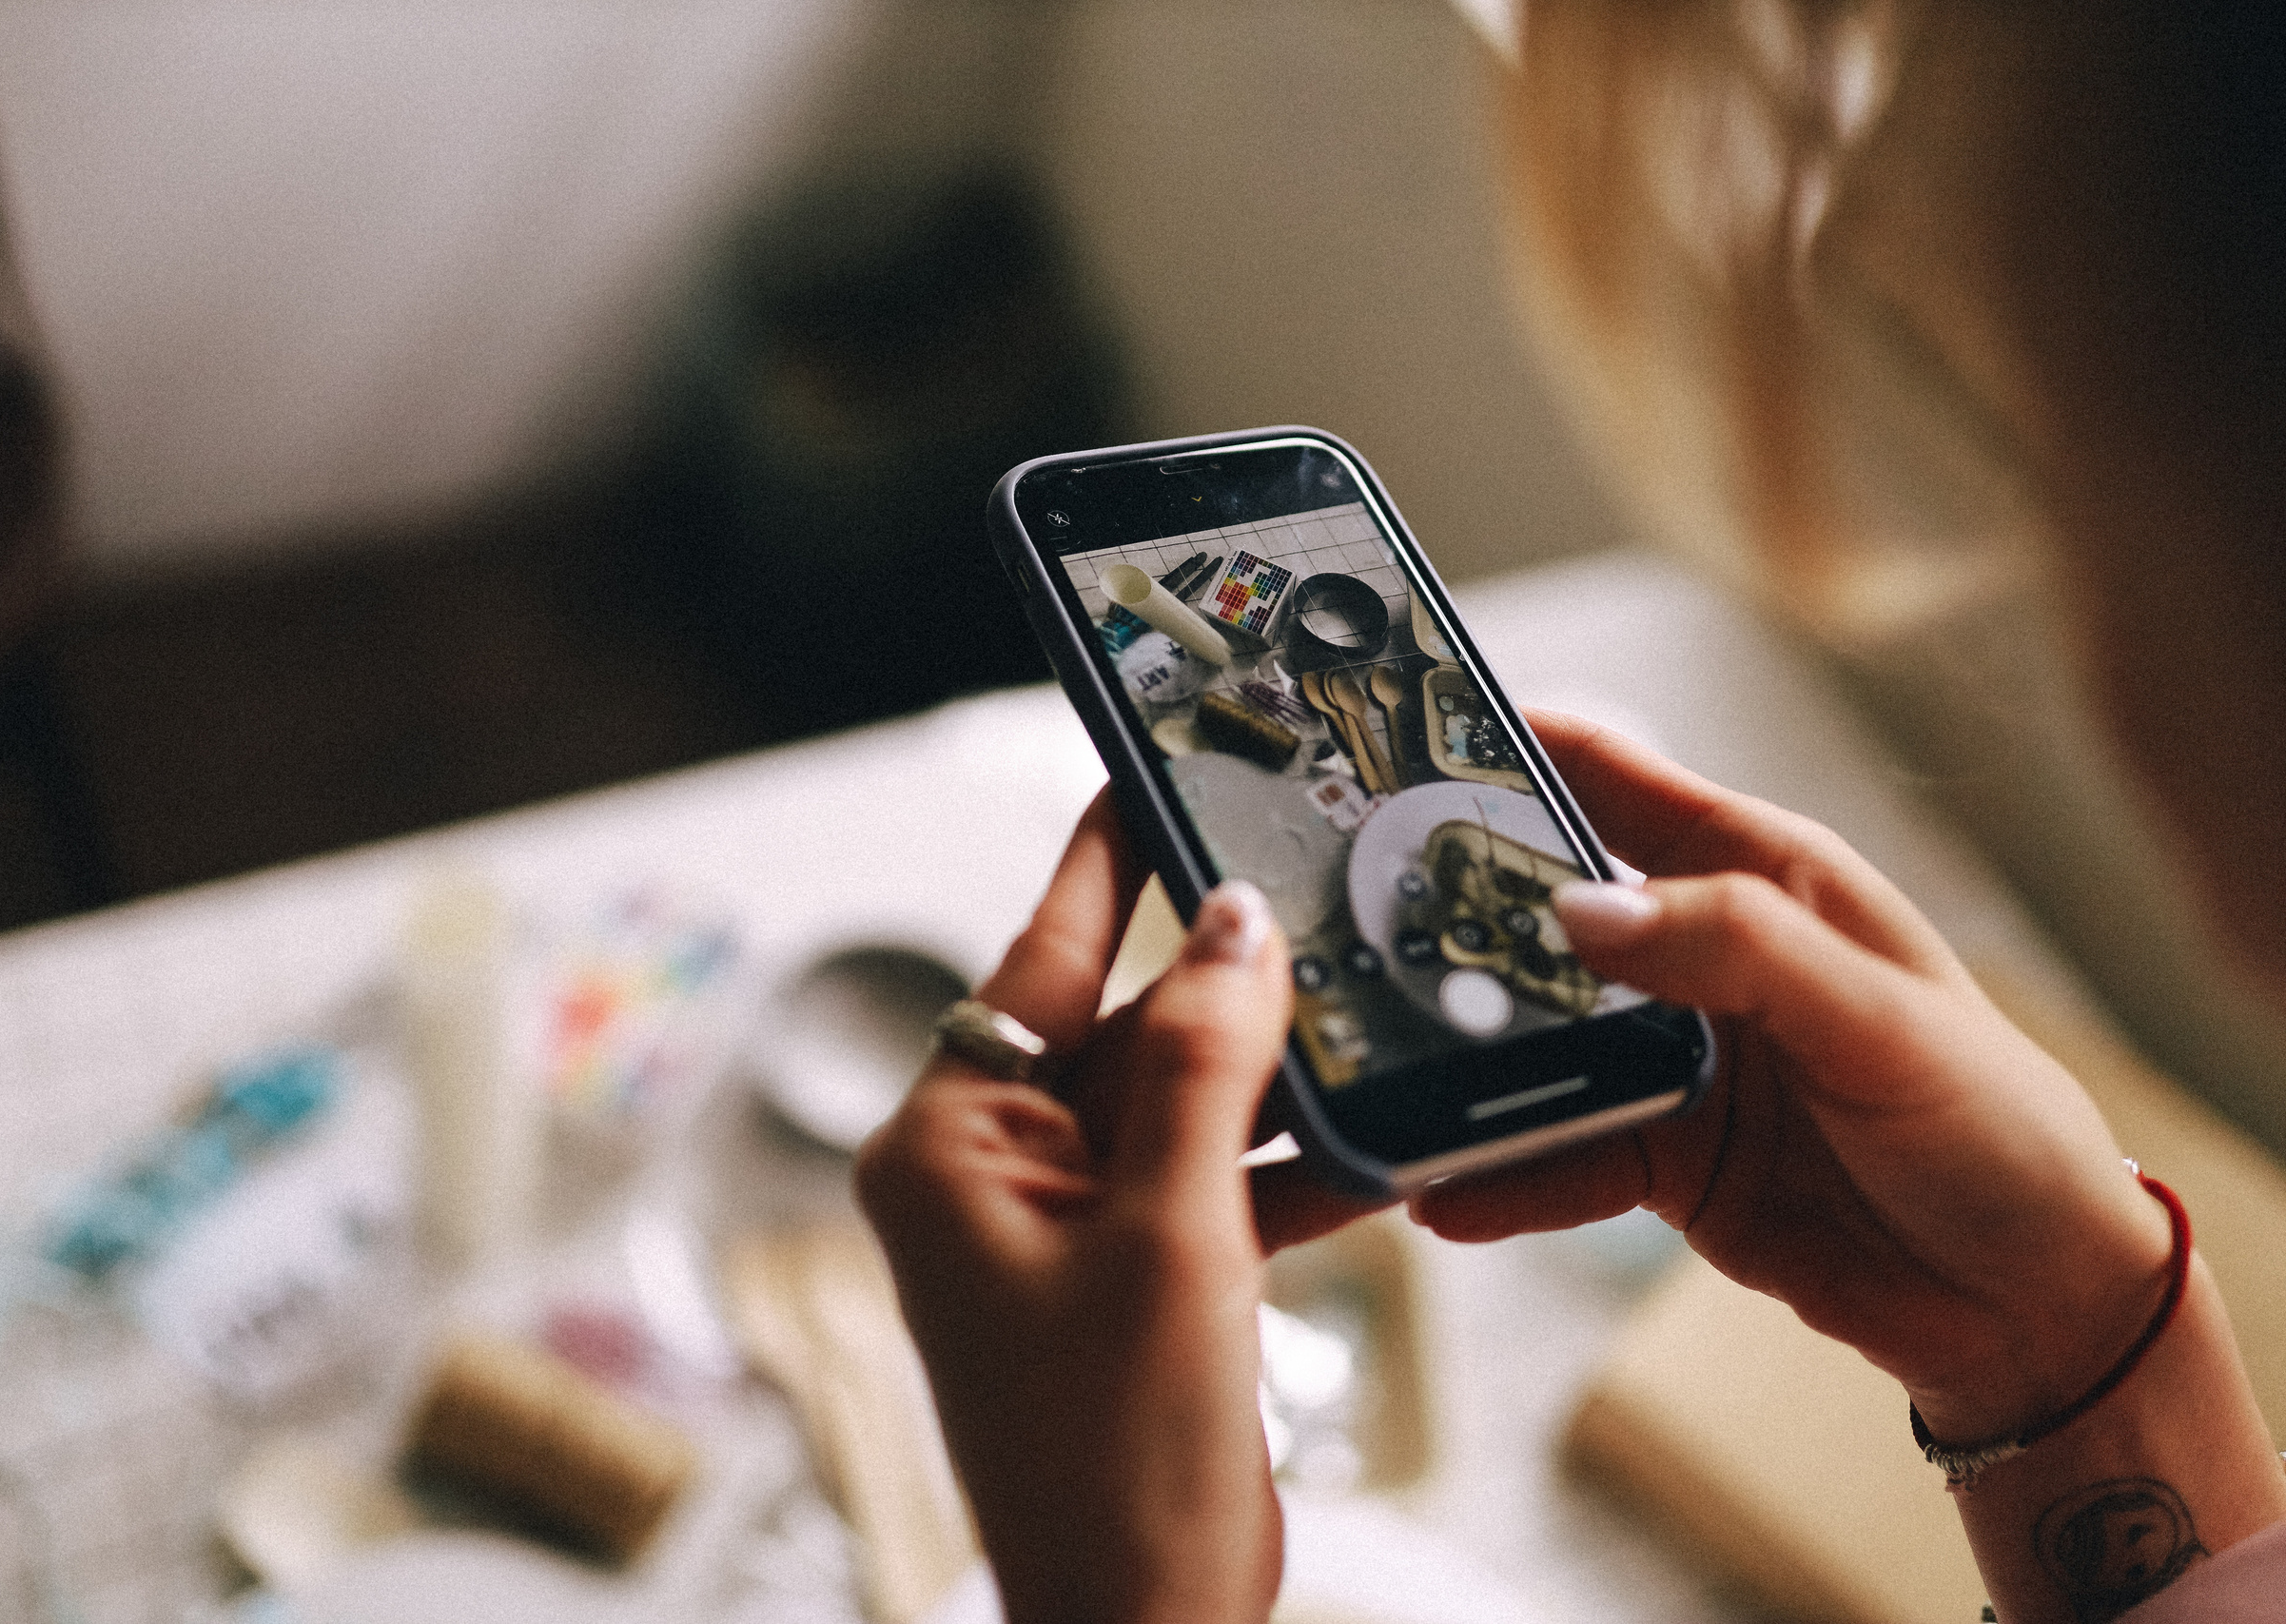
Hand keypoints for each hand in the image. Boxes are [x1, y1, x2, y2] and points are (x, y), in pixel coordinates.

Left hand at [855, 793, 1304, 1623]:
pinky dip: (1287, 1166)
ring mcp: (1066, 1231)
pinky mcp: (1133, 1279)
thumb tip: (1234, 924)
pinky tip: (1375, 1136)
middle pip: (1121, 1033)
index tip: (1142, 771)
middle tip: (1318, 897)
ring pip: (1182, 1105)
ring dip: (1274, 1079)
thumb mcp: (1172, 1235)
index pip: (1033, 966)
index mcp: (949, 1150)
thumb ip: (1203, 1068)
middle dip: (1224, 986)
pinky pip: (1213, 1182)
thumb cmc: (1116, 1460)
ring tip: (1369, 1004)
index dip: (1100, 867)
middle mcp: (993, 1177)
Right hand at [1413, 711, 2174, 1442]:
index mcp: (1755, 874)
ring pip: (1527, 1042)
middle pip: (1535, 913)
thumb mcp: (1875, 1016)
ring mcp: (1668, 1057)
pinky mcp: (1657, 1156)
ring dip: (1455, 1062)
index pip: (1605, 775)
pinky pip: (1550, 1156)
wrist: (2031, 1304)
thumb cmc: (1996, 1124)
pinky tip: (1438, 1189)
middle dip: (1443, 919)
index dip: (1503, 743)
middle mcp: (1695, 955)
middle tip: (1345, 928)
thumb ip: (1733, 950)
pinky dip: (1494, 1174)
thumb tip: (1579, 907)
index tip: (1392, 735)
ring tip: (1377, 1080)